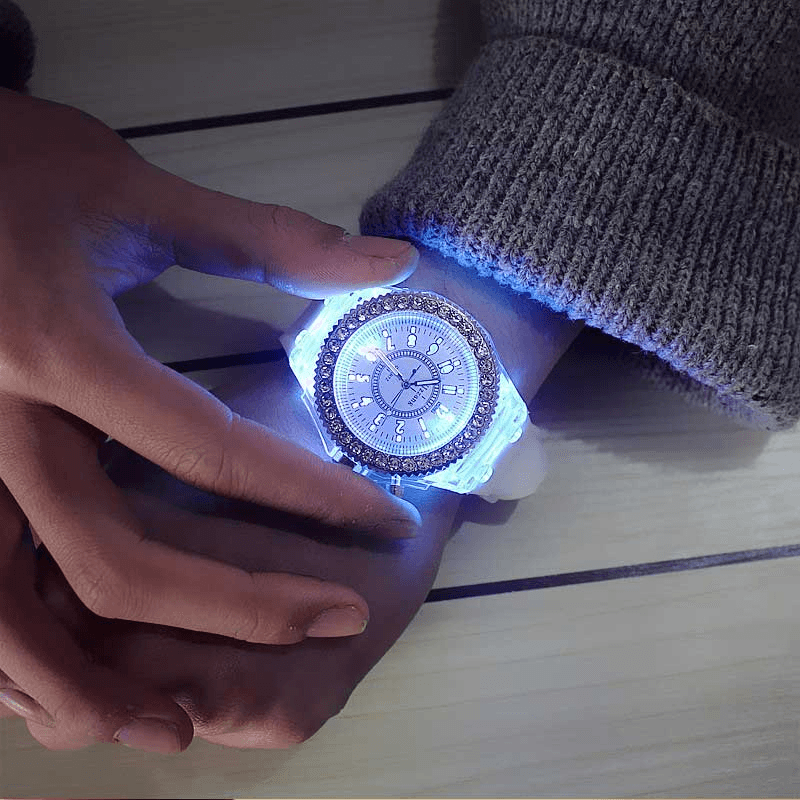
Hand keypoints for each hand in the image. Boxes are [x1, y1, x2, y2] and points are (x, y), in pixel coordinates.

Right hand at [4, 247, 581, 751]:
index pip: (210, 448)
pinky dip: (18, 657)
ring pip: (11, 612)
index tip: (380, 519)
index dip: (307, 492)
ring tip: (181, 729)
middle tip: (332, 617)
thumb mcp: (135, 194)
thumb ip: (269, 239)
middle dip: (236, 606)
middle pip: (118, 558)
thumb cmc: (13, 173)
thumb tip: (396, 261)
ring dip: (95, 684)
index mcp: (60, 349)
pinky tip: (74, 686)